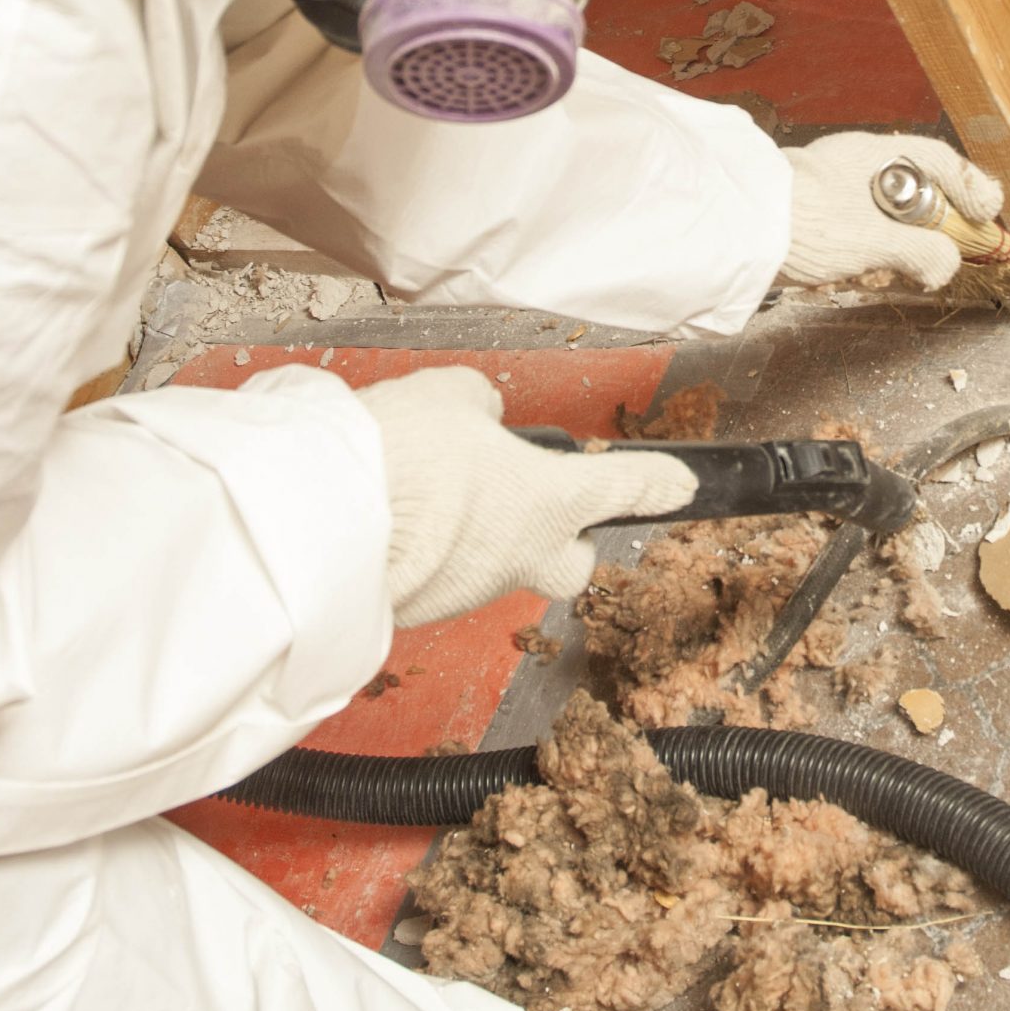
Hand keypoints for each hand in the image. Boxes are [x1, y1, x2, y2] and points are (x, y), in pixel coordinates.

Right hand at [357, 368, 696, 624]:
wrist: (328, 524)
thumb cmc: (400, 454)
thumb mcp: (448, 398)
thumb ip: (478, 409)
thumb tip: (480, 418)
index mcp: (550, 497)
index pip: (624, 487)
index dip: (658, 483)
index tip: (682, 485)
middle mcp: (521, 554)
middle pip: (571, 566)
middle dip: (566, 544)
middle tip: (536, 510)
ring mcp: (471, 591)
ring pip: (496, 570)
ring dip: (477, 539)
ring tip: (428, 495)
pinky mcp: (421, 612)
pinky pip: (439, 581)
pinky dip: (427, 555)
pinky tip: (393, 523)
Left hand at [779, 132, 1003, 290]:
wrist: (736, 234)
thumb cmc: (803, 224)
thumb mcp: (874, 241)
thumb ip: (920, 251)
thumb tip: (946, 264)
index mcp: (873, 156)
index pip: (937, 159)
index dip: (969, 185)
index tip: (986, 213)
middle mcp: (855, 167)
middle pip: (914, 188)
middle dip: (936, 223)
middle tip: (952, 250)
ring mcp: (834, 190)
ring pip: (887, 213)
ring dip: (903, 243)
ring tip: (907, 271)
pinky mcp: (816, 216)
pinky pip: (860, 230)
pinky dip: (873, 252)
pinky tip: (866, 273)